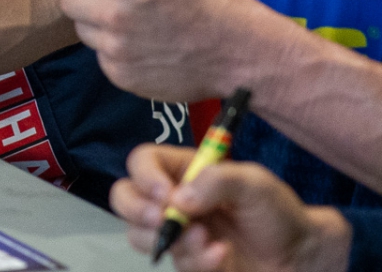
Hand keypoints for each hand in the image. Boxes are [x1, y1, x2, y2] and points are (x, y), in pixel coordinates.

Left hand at [57, 0, 293, 102]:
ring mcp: (115, 49)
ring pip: (82, 29)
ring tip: (132, 20)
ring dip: (98, 22)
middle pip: (67, 0)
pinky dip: (115, 49)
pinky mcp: (121, 75)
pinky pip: (102, 55)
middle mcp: (113, 14)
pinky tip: (144, 43)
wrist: (241, 50)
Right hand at [111, 144, 352, 271]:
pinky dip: (197, 259)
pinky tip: (222, 256)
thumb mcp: (255, 183)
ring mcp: (176, 233)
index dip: (145, 175)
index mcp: (184, 171)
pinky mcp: (185, 261)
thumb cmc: (278, 213)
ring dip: (171, 238)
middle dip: (137, 209)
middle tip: (164, 219)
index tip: (167, 194)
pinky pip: (172, 261)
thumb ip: (218, 180)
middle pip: (124, 196)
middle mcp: (172, 200)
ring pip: (137, 233)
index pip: (142, 161)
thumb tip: (178, 199)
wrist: (299, 260)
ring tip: (207, 239)